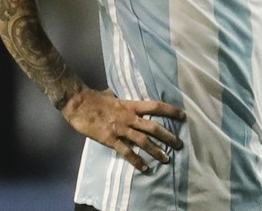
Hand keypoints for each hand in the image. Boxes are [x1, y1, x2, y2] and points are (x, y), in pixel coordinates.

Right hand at [61, 87, 184, 172]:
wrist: (79, 104)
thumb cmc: (95, 98)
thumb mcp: (112, 95)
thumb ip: (120, 97)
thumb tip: (119, 95)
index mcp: (131, 105)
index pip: (156, 107)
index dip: (170, 111)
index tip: (183, 116)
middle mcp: (129, 117)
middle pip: (154, 127)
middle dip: (168, 136)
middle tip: (179, 144)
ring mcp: (121, 129)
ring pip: (143, 141)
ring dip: (156, 151)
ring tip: (166, 159)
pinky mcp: (110, 139)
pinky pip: (126, 152)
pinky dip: (136, 161)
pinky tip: (144, 167)